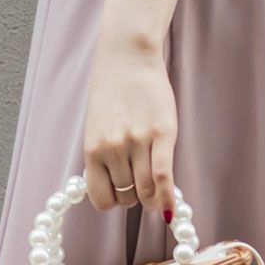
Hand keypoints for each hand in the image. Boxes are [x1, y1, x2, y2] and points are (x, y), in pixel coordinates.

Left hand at [82, 34, 177, 221]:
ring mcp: (138, 141)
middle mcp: (113, 149)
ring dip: (152, 195)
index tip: (121, 192)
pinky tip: (172, 208)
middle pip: (127, 197)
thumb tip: (120, 188)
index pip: (102, 200)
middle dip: (135, 195)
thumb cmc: (112, 90)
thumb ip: (105, 157)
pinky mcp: (162, 133)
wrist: (128, 56)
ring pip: (147, 190)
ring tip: (156, 184)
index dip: (114, 201)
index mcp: (92, 149)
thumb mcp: (98, 127)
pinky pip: (164, 176)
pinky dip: (168, 197)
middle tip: (141, 178)